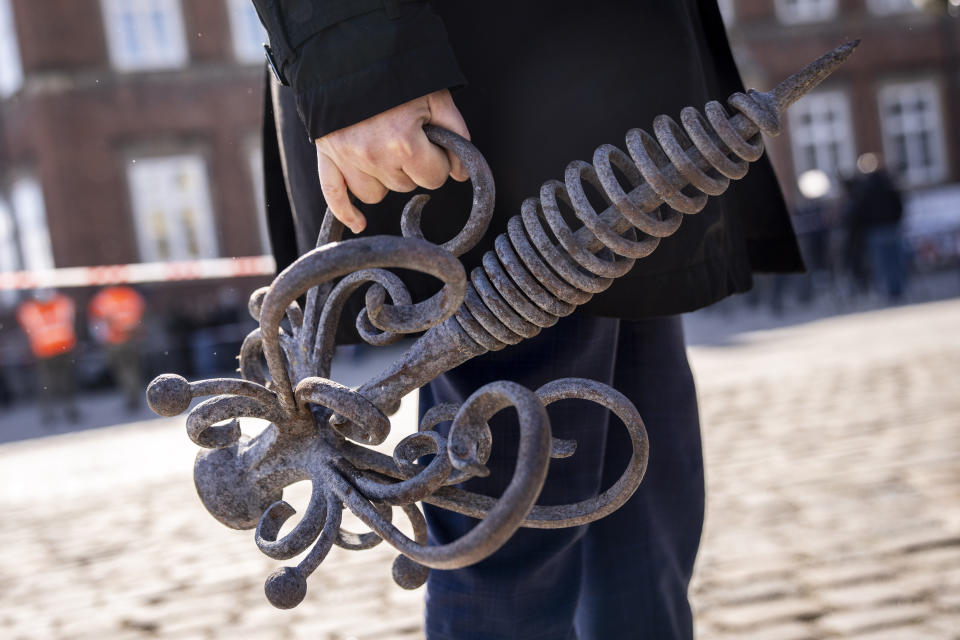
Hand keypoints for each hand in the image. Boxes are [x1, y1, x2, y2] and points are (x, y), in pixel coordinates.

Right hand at [314, 89, 470, 233]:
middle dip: (413, 166)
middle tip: (408, 137)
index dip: (438, 161)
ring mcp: (347, 158)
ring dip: (385, 178)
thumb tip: (461, 174)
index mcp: (404, 141)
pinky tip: (359, 223)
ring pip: (376, 194)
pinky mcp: (328, 157)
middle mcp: (373, 155)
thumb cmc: (399, 74)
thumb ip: (456, 136)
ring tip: (385, 148)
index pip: (434, 177)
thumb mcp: (437, 97)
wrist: (350, 51)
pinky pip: (334, 196)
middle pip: (406, 185)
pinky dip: (347, 212)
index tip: (433, 143)